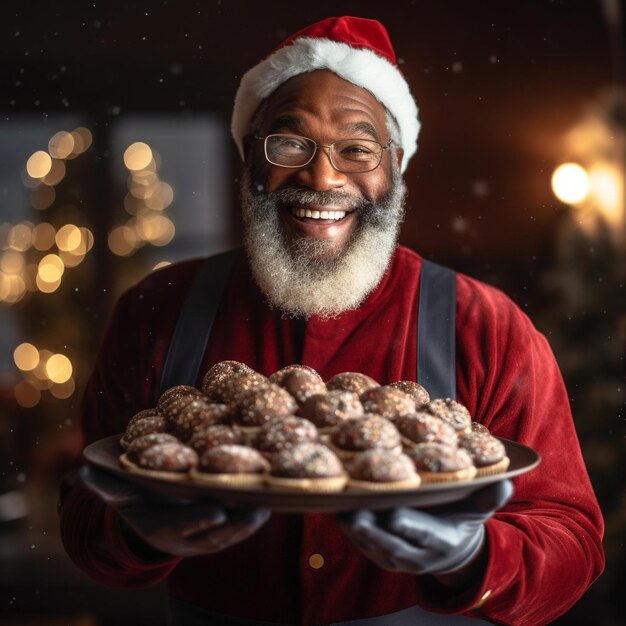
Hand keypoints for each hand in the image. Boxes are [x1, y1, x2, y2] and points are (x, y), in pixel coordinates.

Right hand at [79, 465, 269, 557]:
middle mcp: (179, 539)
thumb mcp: (116, 488)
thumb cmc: (132, 493)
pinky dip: (249, 524)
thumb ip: (105, 483)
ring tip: (266, 508)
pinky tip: (267, 506)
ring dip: (246, 526)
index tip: (218, 509)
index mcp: (155, 527)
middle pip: (209, 536)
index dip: (197, 519)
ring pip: (225, 537)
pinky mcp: (212, 536)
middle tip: (255, 511)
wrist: (145, 510)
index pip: (177, 526)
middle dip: (233, 526)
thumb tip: (83, 474)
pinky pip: (233, 533)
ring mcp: (197, 541)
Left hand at [336, 479, 512, 576]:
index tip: (392, 513)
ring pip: (373, 547)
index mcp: (441, 540)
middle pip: (391, 544)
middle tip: (353, 512)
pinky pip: (364, 547)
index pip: (424, 533)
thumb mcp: (478, 510)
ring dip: (355, 532)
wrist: (453, 553)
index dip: (408, 525)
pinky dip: (350, 533)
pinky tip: (338, 513)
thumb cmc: (462, 521)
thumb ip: (488, 497)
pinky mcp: (383, 557)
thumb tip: (506, 481)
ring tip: (341, 511)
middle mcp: (418, 555)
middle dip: (371, 530)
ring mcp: (399, 559)